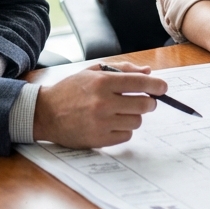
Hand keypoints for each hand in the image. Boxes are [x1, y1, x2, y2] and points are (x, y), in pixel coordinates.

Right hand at [32, 61, 167, 147]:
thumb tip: (147, 72)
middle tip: (142, 101)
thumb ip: (121, 69)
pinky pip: (127, 135)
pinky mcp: (100, 139)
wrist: (46, 113)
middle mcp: (103, 102)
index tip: (163, 88)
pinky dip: (124, 129)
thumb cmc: (70, 90)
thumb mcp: (92, 71)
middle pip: (144, 105)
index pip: (140, 84)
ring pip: (137, 121)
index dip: (156, 86)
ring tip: (121, 112)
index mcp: (102, 82)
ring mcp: (102, 123)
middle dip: (147, 102)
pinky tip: (112, 123)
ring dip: (134, 116)